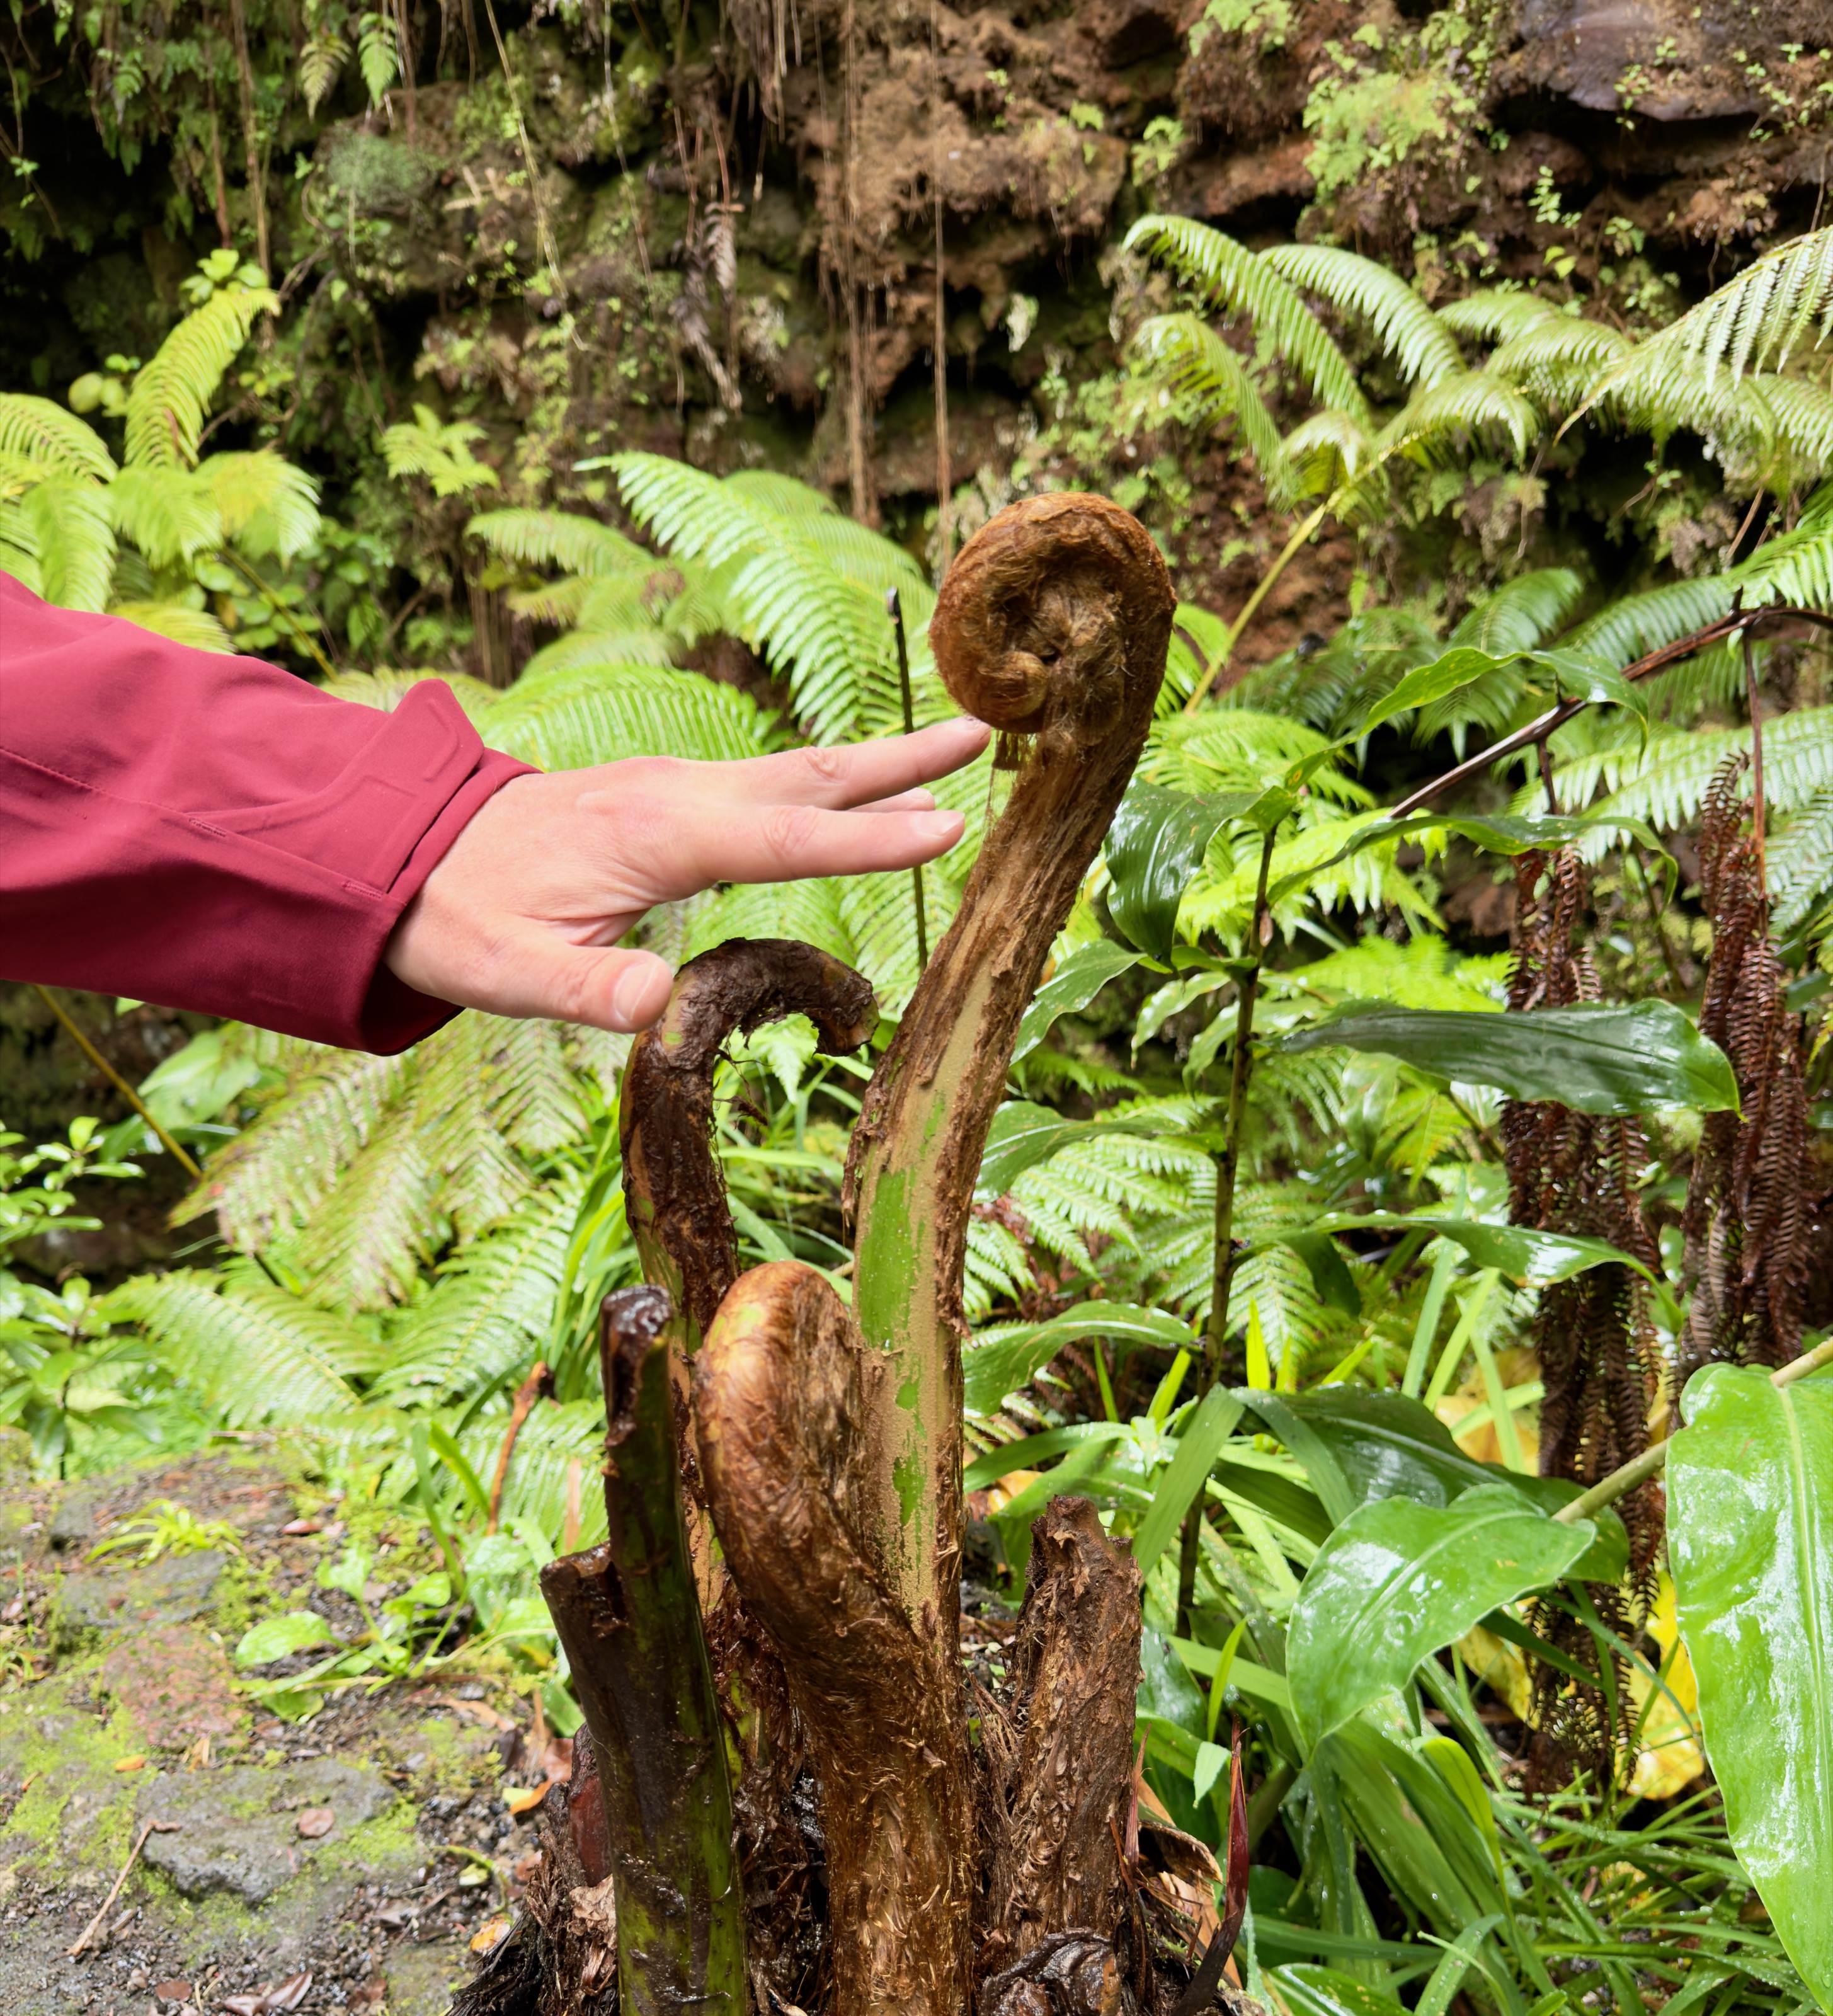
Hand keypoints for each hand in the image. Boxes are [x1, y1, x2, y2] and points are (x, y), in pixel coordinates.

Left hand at [385, 716, 989, 1031]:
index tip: (946, 825)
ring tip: (958, 750)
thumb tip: (656, 1011)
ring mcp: (678, 789)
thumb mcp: (506, 972)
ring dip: (878, 763)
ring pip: (796, 772)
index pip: (781, 838)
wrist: (402, 855)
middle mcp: (677, 794)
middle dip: (901, 760)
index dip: (866, 838)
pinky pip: (772, 784)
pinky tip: (866, 792)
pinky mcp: (675, 799)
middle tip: (986, 736)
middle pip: (809, 777)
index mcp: (652, 833)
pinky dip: (833, 782)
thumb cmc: (460, 917)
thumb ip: (583, 990)